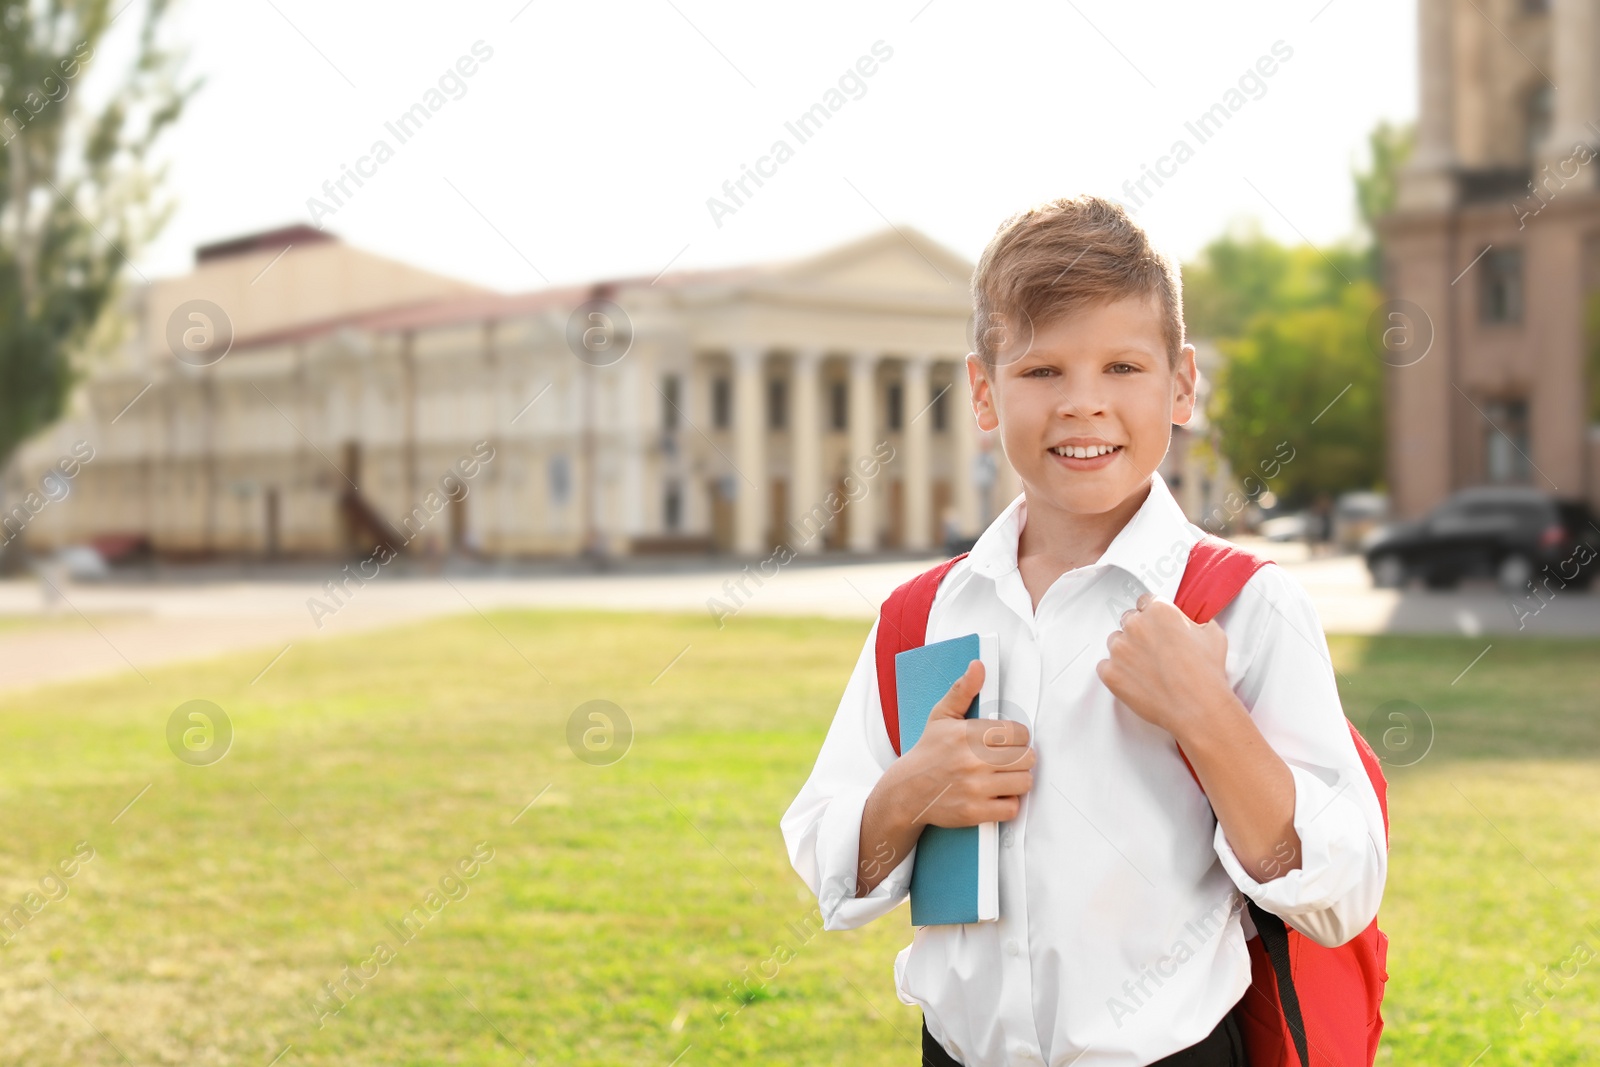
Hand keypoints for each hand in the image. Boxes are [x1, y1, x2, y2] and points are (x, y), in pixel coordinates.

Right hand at [885, 659, 1034, 828]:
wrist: (907, 792)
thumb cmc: (928, 752)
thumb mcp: (941, 716)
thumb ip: (963, 690)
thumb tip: (979, 666)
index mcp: (968, 734)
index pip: (1019, 732)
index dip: (1017, 736)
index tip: (1007, 741)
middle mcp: (973, 761)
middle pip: (1027, 757)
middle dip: (1019, 757)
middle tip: (1006, 759)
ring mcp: (975, 789)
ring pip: (1024, 782)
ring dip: (1017, 780)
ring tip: (1003, 776)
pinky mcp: (976, 812)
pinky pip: (1012, 808)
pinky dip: (1007, 803)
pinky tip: (995, 795)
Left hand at [1096, 594, 1231, 741]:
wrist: (1197, 707)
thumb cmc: (1205, 674)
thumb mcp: (1213, 634)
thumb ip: (1194, 622)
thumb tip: (1191, 625)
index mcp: (1159, 610)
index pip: (1145, 602)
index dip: (1152, 615)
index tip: (1155, 625)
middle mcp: (1135, 625)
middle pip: (1129, 620)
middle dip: (1139, 632)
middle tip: (1154, 650)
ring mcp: (1120, 649)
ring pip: (1115, 642)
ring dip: (1126, 651)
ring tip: (1146, 668)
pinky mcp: (1110, 672)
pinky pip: (1104, 666)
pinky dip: (1116, 672)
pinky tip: (1134, 679)